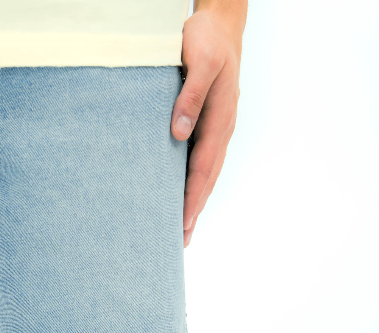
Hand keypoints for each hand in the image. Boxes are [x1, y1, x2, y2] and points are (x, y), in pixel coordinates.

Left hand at [171, 1, 245, 246]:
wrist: (220, 22)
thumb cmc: (207, 39)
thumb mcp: (199, 61)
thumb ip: (190, 96)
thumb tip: (179, 134)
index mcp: (220, 119)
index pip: (203, 169)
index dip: (192, 198)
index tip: (182, 224)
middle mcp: (221, 129)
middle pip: (206, 179)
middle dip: (194, 211)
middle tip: (180, 242)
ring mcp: (217, 128)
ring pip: (205, 173)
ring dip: (194, 201)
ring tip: (182, 229)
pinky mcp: (209, 124)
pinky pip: (200, 160)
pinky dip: (193, 182)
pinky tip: (181, 195)